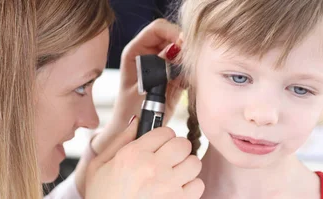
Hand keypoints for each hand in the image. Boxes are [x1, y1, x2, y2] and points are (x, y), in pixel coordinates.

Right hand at [85, 117, 203, 198]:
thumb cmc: (102, 198)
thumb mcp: (99, 166)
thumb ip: (119, 140)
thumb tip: (137, 121)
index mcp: (133, 155)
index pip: (165, 131)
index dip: (163, 136)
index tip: (159, 143)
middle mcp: (153, 168)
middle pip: (183, 144)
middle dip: (177, 148)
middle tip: (168, 157)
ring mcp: (168, 187)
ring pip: (194, 163)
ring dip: (185, 166)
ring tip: (173, 174)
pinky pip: (198, 185)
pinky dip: (190, 186)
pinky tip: (176, 189)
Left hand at [93, 18, 184, 154]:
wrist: (132, 132)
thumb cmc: (131, 113)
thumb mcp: (145, 88)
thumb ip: (162, 68)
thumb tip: (177, 49)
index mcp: (136, 51)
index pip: (158, 29)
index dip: (173, 32)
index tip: (185, 45)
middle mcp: (149, 54)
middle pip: (172, 36)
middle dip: (184, 46)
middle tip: (191, 61)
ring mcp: (161, 65)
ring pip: (182, 51)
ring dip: (188, 60)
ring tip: (186, 75)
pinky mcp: (172, 76)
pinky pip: (186, 67)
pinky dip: (190, 72)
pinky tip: (186, 84)